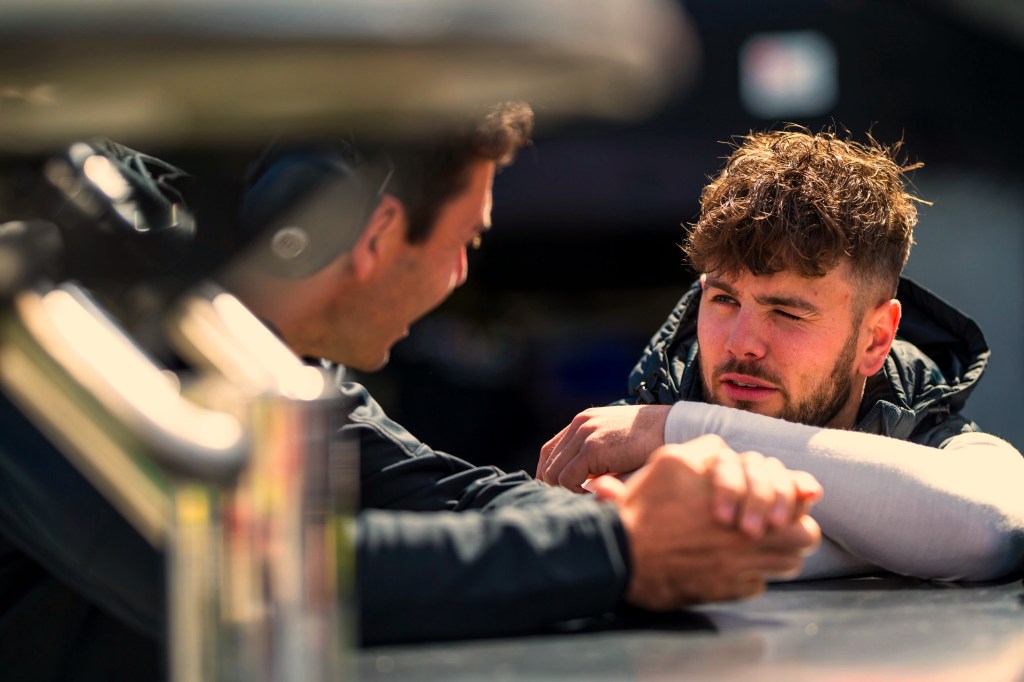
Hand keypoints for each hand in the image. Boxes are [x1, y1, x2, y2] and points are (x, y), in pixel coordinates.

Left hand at [537, 405, 670, 491]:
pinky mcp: (592, 447)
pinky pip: (568, 479)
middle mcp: (579, 425)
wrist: (673, 428)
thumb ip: (597, 462)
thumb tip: (584, 489)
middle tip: (573, 505)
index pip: (550, 452)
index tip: (559, 496)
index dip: (549, 476)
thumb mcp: (617, 448)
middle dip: (555, 489)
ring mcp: (583, 434)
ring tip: (588, 503)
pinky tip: (594, 500)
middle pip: (548, 464)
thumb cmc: (652, 442)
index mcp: (583, 423)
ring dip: (566, 493)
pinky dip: (576, 494)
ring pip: (554, 474)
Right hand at [589, 436, 821, 609]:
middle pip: (805, 533)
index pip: (792, 493)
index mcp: (744, 499)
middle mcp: (751, 532)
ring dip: (778, 552)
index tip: (776, 498)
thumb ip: (707, 451)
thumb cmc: (645, 508)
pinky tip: (728, 566)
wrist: (623, 555)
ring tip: (756, 544)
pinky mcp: (731, 592)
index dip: (791, 493)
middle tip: (775, 523)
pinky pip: (759, 585)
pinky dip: (750, 576)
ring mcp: (744, 566)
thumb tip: (724, 448)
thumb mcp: (671, 462)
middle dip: (795, 526)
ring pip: (789, 562)